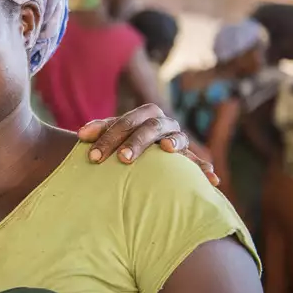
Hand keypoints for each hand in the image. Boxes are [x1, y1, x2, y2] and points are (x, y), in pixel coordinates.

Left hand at [77, 103, 218, 185]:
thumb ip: (98, 131)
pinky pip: (197, 161)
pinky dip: (204, 167)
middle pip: (149, 128)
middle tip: (123, 159)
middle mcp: (163, 123)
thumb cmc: (123, 142)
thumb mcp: (111, 135)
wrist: (143, 147)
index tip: (92, 157)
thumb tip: (80, 134)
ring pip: (177, 137)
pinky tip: (212, 178)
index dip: (107, 138)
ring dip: (172, 143)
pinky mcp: (188, 155)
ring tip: (168, 149)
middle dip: (135, 143)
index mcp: (143, 115)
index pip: (124, 122)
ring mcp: (177, 137)